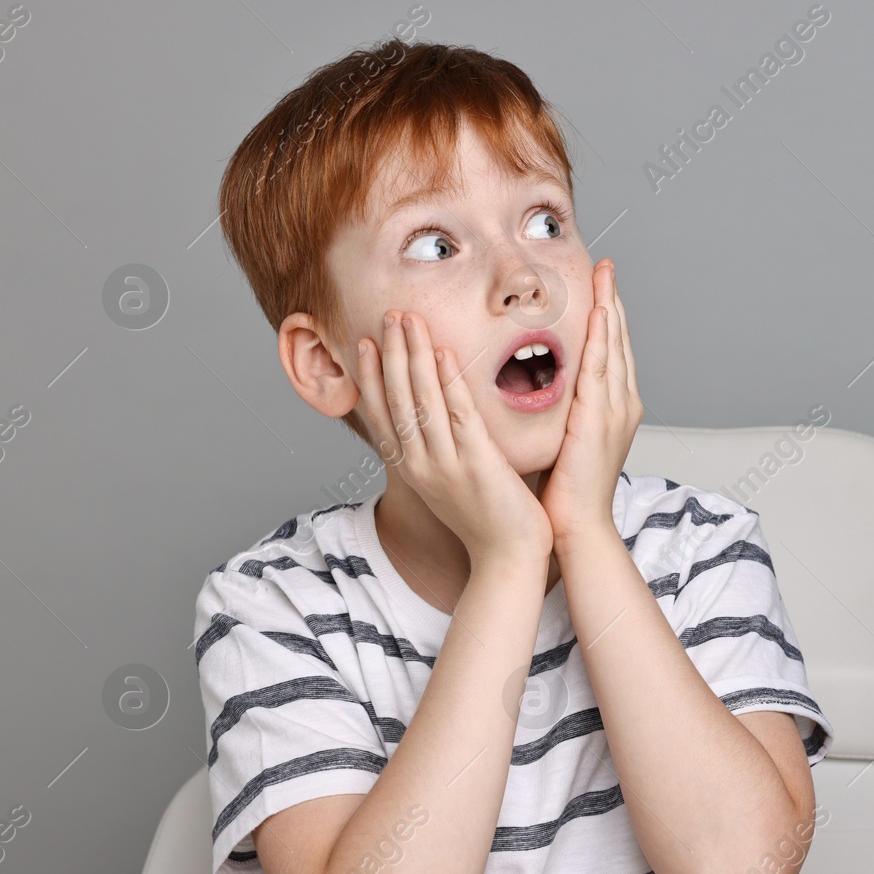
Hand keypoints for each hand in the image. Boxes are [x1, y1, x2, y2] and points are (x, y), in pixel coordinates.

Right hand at [354, 309, 551, 567]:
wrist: (509, 558)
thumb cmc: (486, 519)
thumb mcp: (449, 483)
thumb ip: (440, 450)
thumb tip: (436, 417)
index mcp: (412, 469)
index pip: (381, 415)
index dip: (371, 377)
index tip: (365, 343)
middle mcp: (421, 465)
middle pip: (397, 399)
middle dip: (391, 354)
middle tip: (389, 315)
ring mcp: (447, 464)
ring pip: (422, 401)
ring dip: (414, 356)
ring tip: (408, 320)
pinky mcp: (477, 464)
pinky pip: (459, 416)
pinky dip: (448, 383)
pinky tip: (443, 354)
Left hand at [542, 259, 642, 544]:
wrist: (579, 528)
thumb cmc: (567, 493)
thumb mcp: (566, 442)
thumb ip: (562, 413)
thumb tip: (541, 392)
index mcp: (614, 410)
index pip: (611, 353)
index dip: (608, 318)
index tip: (601, 288)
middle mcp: (621, 405)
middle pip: (618, 342)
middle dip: (614, 302)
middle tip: (608, 267)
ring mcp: (615, 412)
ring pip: (614, 348)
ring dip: (610, 308)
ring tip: (605, 275)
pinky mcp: (599, 420)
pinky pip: (600, 369)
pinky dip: (601, 338)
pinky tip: (599, 312)